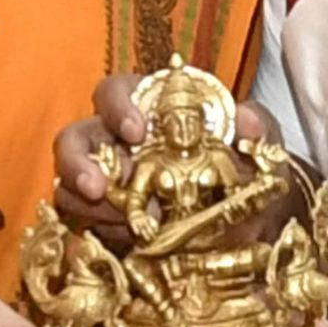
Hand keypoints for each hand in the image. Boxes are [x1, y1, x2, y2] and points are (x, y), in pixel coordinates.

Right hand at [52, 73, 277, 244]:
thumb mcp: (260, 147)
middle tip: (99, 186)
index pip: (116, 92)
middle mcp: (117, 141)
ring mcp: (106, 180)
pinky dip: (95, 224)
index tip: (136, 132)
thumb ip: (257, 127)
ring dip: (82, 198)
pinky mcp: (104, 217)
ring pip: (67, 179)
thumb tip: (246, 119)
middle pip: (74, 137)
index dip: (118, 107)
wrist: (251, 225)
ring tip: (115, 217)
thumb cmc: (245, 170)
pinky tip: (125, 234)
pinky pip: (80, 217)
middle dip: (77, 160)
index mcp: (149, 110)